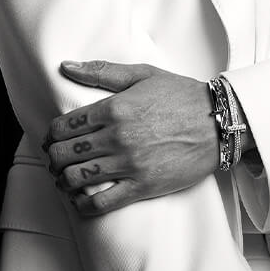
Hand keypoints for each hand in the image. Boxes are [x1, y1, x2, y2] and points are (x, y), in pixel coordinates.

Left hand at [43, 60, 217, 216]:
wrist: (218, 122)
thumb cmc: (180, 94)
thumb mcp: (141, 73)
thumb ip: (101, 71)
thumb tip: (66, 66)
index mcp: (113, 108)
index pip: (65, 125)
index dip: (51, 134)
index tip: (51, 138)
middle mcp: (117, 137)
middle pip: (65, 153)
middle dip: (53, 157)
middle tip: (55, 159)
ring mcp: (129, 164)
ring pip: (77, 178)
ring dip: (63, 180)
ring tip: (63, 178)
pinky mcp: (142, 187)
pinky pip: (102, 203)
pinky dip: (83, 204)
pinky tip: (80, 200)